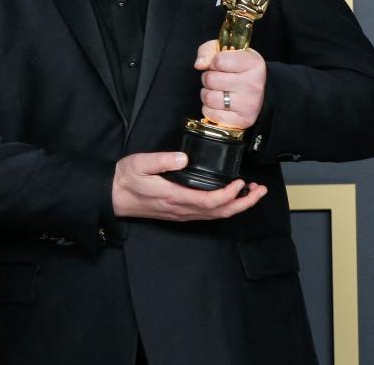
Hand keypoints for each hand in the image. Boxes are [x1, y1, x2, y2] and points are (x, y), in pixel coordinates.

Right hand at [111, 152, 267, 220]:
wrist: (113, 197)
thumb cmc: (125, 180)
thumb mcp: (139, 164)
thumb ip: (162, 160)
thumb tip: (183, 158)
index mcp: (174, 196)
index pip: (209, 202)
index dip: (229, 195)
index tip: (240, 183)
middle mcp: (181, 209)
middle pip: (220, 212)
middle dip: (244, 203)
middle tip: (260, 191)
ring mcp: (181, 213)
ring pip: (216, 216)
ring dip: (237, 206)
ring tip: (251, 193)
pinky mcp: (180, 213)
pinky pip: (208, 215)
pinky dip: (225, 208)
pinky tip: (230, 199)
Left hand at [194, 40, 265, 128]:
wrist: (258, 94)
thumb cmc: (238, 71)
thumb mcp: (226, 52)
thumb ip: (209, 51)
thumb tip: (200, 64)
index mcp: (253, 64)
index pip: (218, 60)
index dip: (214, 62)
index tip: (221, 66)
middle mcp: (253, 84)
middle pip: (210, 79)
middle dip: (209, 79)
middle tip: (219, 80)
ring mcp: (249, 104)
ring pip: (209, 98)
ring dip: (208, 94)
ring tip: (219, 92)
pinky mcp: (242, 121)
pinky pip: (211, 114)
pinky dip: (210, 109)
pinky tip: (221, 105)